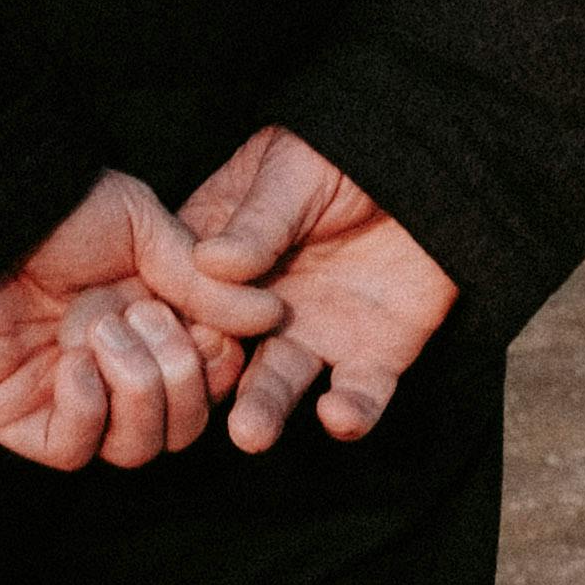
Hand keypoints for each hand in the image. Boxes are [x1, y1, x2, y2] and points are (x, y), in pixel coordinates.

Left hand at [0, 170, 288, 470]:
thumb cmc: (60, 209)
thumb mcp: (146, 230)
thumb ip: (204, 282)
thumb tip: (271, 317)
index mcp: (150, 330)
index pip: (210, 386)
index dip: (220, 366)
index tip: (211, 326)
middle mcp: (115, 372)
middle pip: (182, 429)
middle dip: (179, 377)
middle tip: (144, 316)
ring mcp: (69, 400)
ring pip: (137, 449)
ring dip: (135, 388)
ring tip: (101, 330)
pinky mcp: (22, 419)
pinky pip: (75, 451)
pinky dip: (87, 411)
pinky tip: (74, 364)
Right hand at [179, 128, 458, 451]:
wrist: (434, 163)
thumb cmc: (349, 152)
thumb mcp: (294, 173)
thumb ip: (258, 221)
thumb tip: (210, 262)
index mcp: (227, 253)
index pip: (184, 295)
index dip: (168, 319)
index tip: (150, 342)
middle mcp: (261, 303)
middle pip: (222, 348)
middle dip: (207, 378)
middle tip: (194, 398)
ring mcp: (315, 332)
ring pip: (279, 383)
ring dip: (263, 411)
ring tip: (250, 433)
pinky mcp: (374, 354)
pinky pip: (360, 395)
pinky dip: (349, 413)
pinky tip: (337, 414)